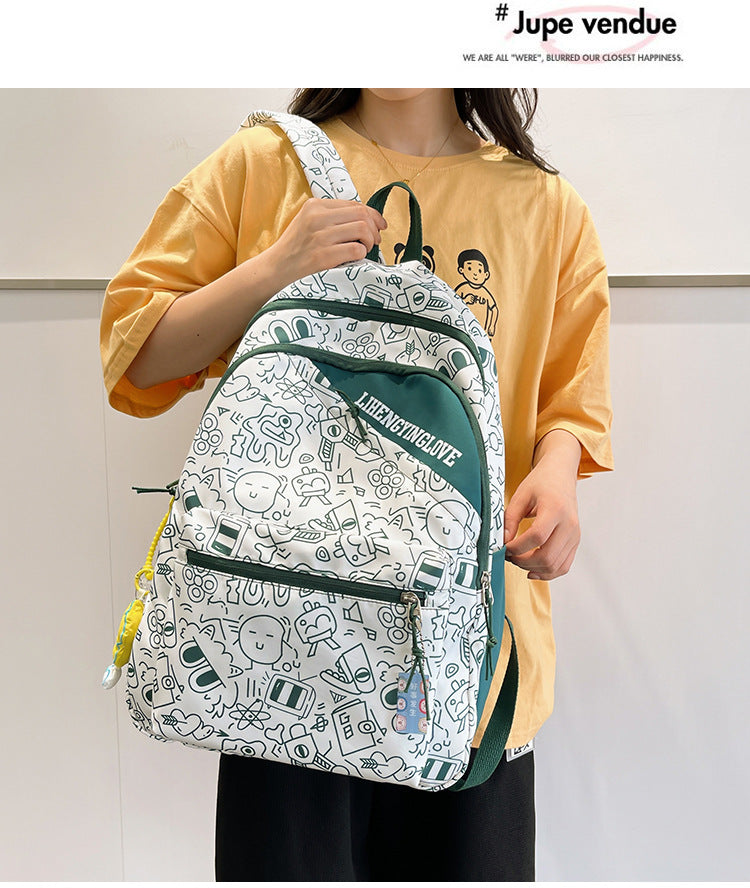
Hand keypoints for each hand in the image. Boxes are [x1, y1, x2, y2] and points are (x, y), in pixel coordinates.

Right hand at [269, 197, 386, 285]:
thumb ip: (332, 218)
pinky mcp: (323, 257)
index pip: (354, 204)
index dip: (373, 215)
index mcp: (315, 206)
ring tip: (365, 250)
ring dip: (370, 241)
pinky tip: (354, 260)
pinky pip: (356, 250)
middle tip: (375, 241)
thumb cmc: (296, 250)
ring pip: (362, 229)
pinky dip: (361, 255)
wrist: (275, 271)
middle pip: (362, 214)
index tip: (380, 226)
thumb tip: (367, 219)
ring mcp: (320, 237)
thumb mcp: (308, 224)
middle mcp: (317, 218)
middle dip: (375, 228)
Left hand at [504, 430, 581, 580]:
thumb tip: (502, 541)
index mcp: (555, 509)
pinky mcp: (575, 542)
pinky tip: (532, 570)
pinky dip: (547, 573)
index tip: (504, 547)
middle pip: (547, 556)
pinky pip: (563, 566)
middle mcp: (569, 524)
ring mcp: (574, 535)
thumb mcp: (521, 495)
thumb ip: (510, 519)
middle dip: (523, 561)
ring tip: (518, 560)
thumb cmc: (541, 482)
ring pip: (555, 566)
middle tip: (509, 556)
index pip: (537, 536)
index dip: (517, 547)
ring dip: (533, 569)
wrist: (561, 475)